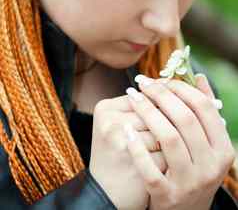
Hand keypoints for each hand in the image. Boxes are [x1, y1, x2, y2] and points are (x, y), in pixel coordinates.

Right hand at [89, 94, 166, 209]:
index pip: (144, 97)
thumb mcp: (120, 124)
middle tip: (171, 132)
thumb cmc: (118, 154)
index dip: (161, 105)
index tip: (167, 114)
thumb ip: (141, 106)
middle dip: (168, 123)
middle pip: (155, 113)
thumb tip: (172, 86)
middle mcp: (109, 124)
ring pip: (164, 133)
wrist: (106, 193)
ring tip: (170, 148)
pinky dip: (172, 159)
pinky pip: (166, 154)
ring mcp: (120, 145)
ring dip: (172, 141)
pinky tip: (169, 162)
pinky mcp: (134, 166)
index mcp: (105, 109)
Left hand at [124, 75, 234, 209]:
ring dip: (148, 113)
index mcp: (223, 149)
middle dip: (161, 95)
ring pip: (169, 138)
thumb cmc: (193, 168)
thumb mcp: (206, 144)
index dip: (181, 88)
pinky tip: (126, 130)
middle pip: (185, 119)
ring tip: (133, 97)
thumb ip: (204, 111)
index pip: (204, 107)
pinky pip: (150, 169)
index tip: (161, 79)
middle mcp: (211, 166)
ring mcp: (190, 183)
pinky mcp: (168, 196)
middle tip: (143, 82)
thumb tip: (198, 76)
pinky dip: (137, 148)